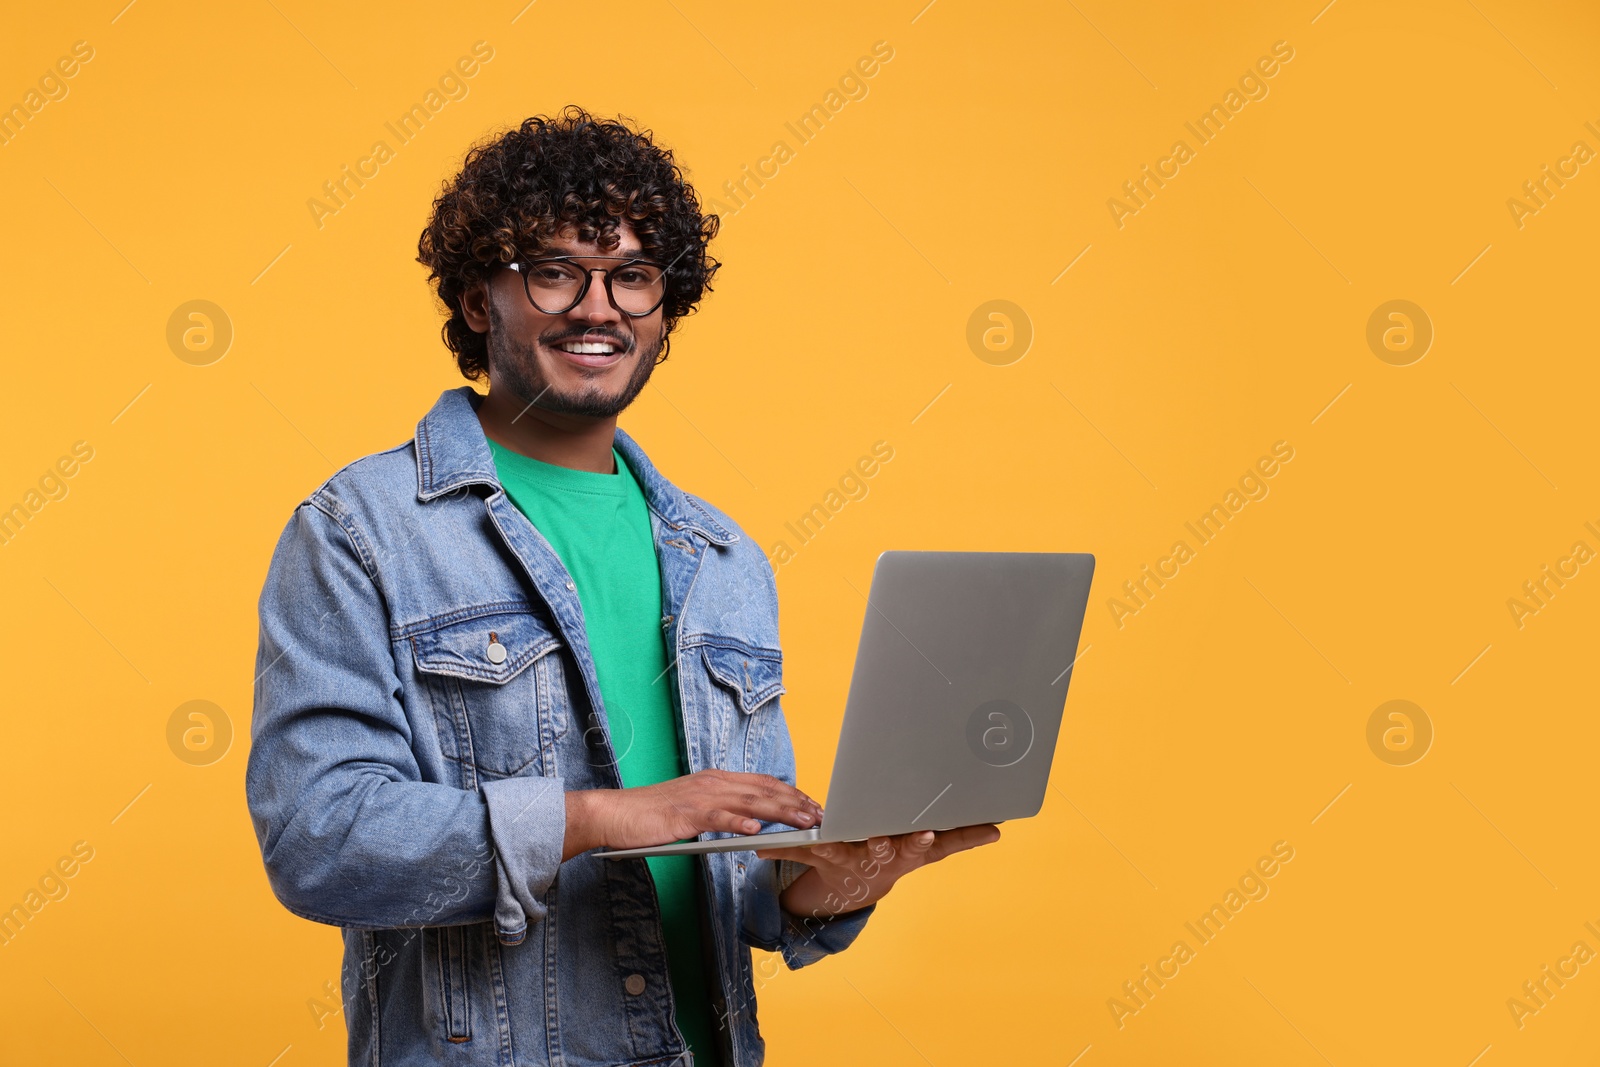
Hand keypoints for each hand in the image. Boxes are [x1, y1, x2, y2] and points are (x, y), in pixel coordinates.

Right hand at [563, 770, 822, 859]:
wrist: (614, 814)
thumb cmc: (652, 816)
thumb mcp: (693, 809)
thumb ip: (722, 811)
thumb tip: (751, 822)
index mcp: (715, 780)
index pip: (763, 783)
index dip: (791, 793)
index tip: (813, 806)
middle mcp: (712, 782)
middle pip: (763, 790)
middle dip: (796, 803)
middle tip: (821, 816)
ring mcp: (699, 797)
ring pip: (748, 801)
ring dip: (780, 811)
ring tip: (803, 822)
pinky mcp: (684, 814)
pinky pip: (717, 816)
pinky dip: (738, 821)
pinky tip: (756, 829)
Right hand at [754, 823, 1000, 918]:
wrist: (862, 882)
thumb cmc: (840, 859)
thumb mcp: (816, 855)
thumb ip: (789, 849)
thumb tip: (757, 846)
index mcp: (865, 855)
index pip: (873, 851)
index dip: (882, 846)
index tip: (888, 842)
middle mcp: (892, 855)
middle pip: (906, 848)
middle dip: (918, 840)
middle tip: (929, 833)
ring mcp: (913, 853)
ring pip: (938, 845)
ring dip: (962, 836)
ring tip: (987, 828)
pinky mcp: (929, 849)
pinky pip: (955, 842)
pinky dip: (975, 834)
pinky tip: (997, 826)